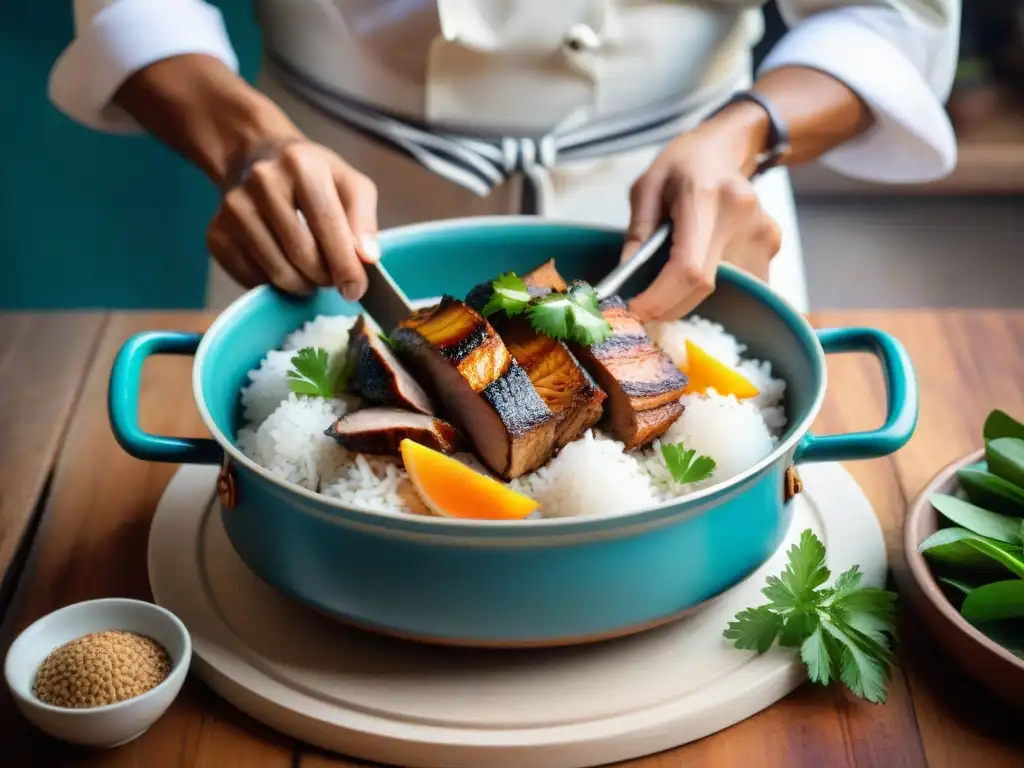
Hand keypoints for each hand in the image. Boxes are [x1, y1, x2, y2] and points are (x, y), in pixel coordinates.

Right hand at [207, 138, 378, 299]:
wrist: (256, 157)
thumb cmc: (312, 175)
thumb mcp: (349, 184)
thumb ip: (365, 220)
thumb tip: (367, 259)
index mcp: (302, 166)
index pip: (329, 227)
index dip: (346, 266)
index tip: (356, 289)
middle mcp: (262, 182)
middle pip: (303, 255)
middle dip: (325, 278)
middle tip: (333, 278)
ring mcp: (233, 208)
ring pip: (278, 273)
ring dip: (303, 285)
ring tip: (312, 273)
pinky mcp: (216, 234)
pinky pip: (253, 279)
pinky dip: (276, 284)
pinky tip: (285, 266)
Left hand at [621, 111, 781, 321]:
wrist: (725, 147)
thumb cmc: (681, 165)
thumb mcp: (646, 188)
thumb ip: (637, 233)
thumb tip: (626, 278)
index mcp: (702, 195)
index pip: (688, 267)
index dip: (662, 298)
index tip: (637, 310)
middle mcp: (740, 213)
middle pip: (705, 284)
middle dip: (671, 305)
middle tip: (647, 306)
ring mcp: (762, 230)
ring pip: (725, 289)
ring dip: (692, 297)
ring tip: (673, 281)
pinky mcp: (772, 243)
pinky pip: (741, 283)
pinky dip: (716, 287)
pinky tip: (701, 267)